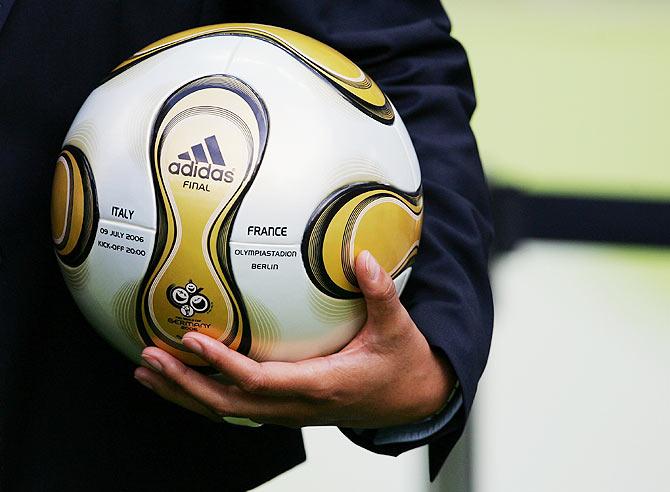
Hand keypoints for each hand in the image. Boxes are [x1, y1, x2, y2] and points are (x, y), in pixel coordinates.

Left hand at [134, 250, 455, 427]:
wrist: (413, 401)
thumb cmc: (401, 366)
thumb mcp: (396, 328)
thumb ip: (379, 293)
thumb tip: (363, 258)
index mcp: (321, 384)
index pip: (261, 381)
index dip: (224, 363)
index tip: (193, 340)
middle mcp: (299, 405)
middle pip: (230, 404)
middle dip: (185, 384)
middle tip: (148, 359)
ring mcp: (291, 412)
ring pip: (228, 411)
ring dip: (186, 394)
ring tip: (148, 374)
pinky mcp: (289, 409)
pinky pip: (240, 407)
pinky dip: (206, 396)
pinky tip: (185, 382)